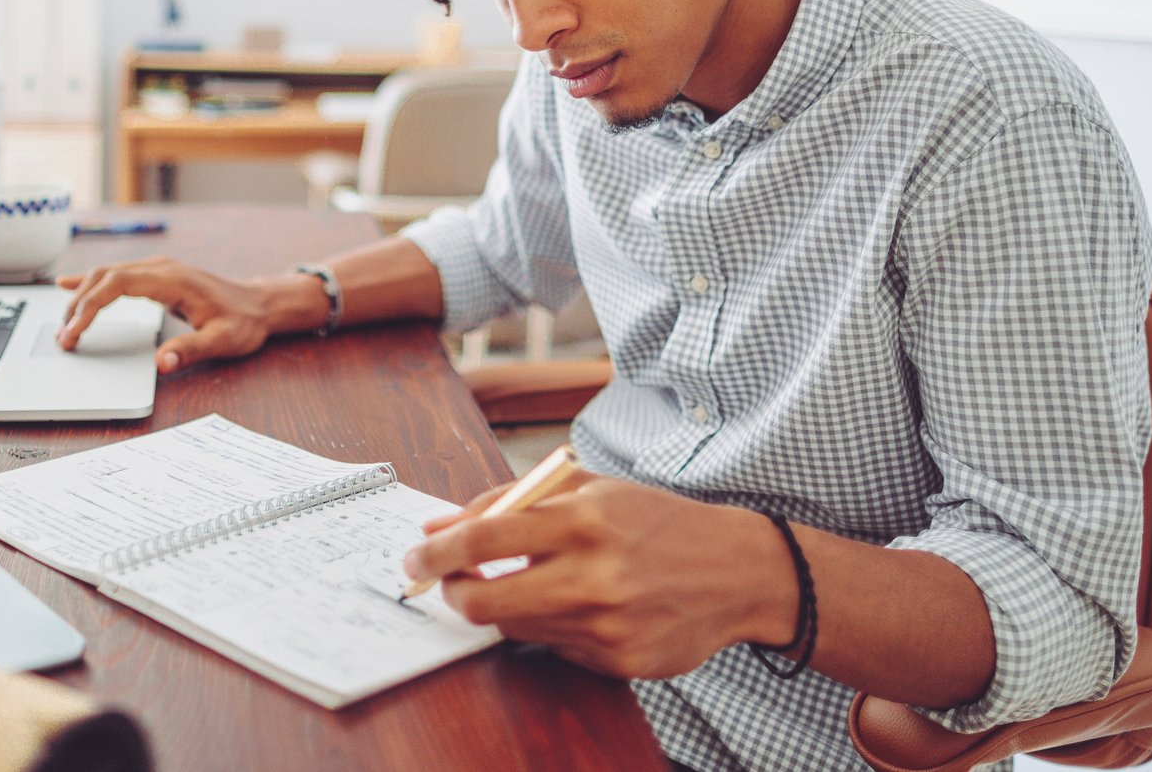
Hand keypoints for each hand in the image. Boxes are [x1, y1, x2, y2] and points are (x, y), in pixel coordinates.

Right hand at [55, 257, 319, 372]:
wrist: (260, 304)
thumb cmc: (244, 322)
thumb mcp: (222, 340)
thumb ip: (191, 350)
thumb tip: (161, 363)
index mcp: (172, 279)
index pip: (117, 284)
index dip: (90, 306)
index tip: (74, 331)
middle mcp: (161, 268)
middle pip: (104, 276)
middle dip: (78, 305)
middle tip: (63, 338)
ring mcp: (158, 269)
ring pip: (107, 273)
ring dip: (82, 296)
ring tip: (64, 325)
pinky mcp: (157, 276)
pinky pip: (116, 275)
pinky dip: (90, 282)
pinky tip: (68, 285)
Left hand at [403, 474, 792, 680]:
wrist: (737, 571)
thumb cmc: (655, 521)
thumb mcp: (590, 490)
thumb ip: (512, 502)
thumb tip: (439, 527)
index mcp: (583, 520)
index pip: (485, 536)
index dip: (439, 551)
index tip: (415, 556)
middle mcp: (593, 576)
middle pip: (486, 600)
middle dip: (454, 593)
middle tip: (449, 582)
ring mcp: (606, 626)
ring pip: (516, 626)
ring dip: (506, 606)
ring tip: (533, 582)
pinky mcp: (619, 662)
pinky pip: (555, 648)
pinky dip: (552, 627)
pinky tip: (583, 607)